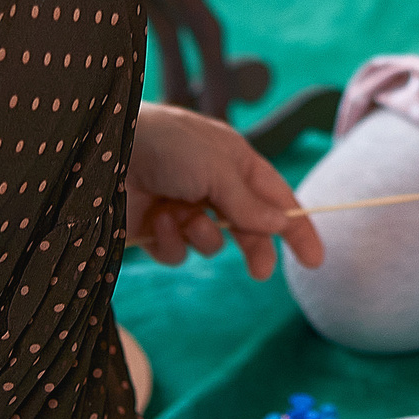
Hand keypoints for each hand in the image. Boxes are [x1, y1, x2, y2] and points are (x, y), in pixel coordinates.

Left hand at [125, 103, 325, 277]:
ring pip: (212, 242)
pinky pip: (180, 251)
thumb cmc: (166, 145)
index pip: (276, 197)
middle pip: (248, 227)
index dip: (297, 226)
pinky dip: (173, 241)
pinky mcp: (157, 229)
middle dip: (253, 247)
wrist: (104, 152)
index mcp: (234, 161)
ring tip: (184, 217)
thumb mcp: (216, 169)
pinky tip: (159, 222)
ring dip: (203, 235)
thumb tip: (281, 223)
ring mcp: (184, 207)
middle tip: (260, 273)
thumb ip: (249, 202)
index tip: (314, 260)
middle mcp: (212, 185)